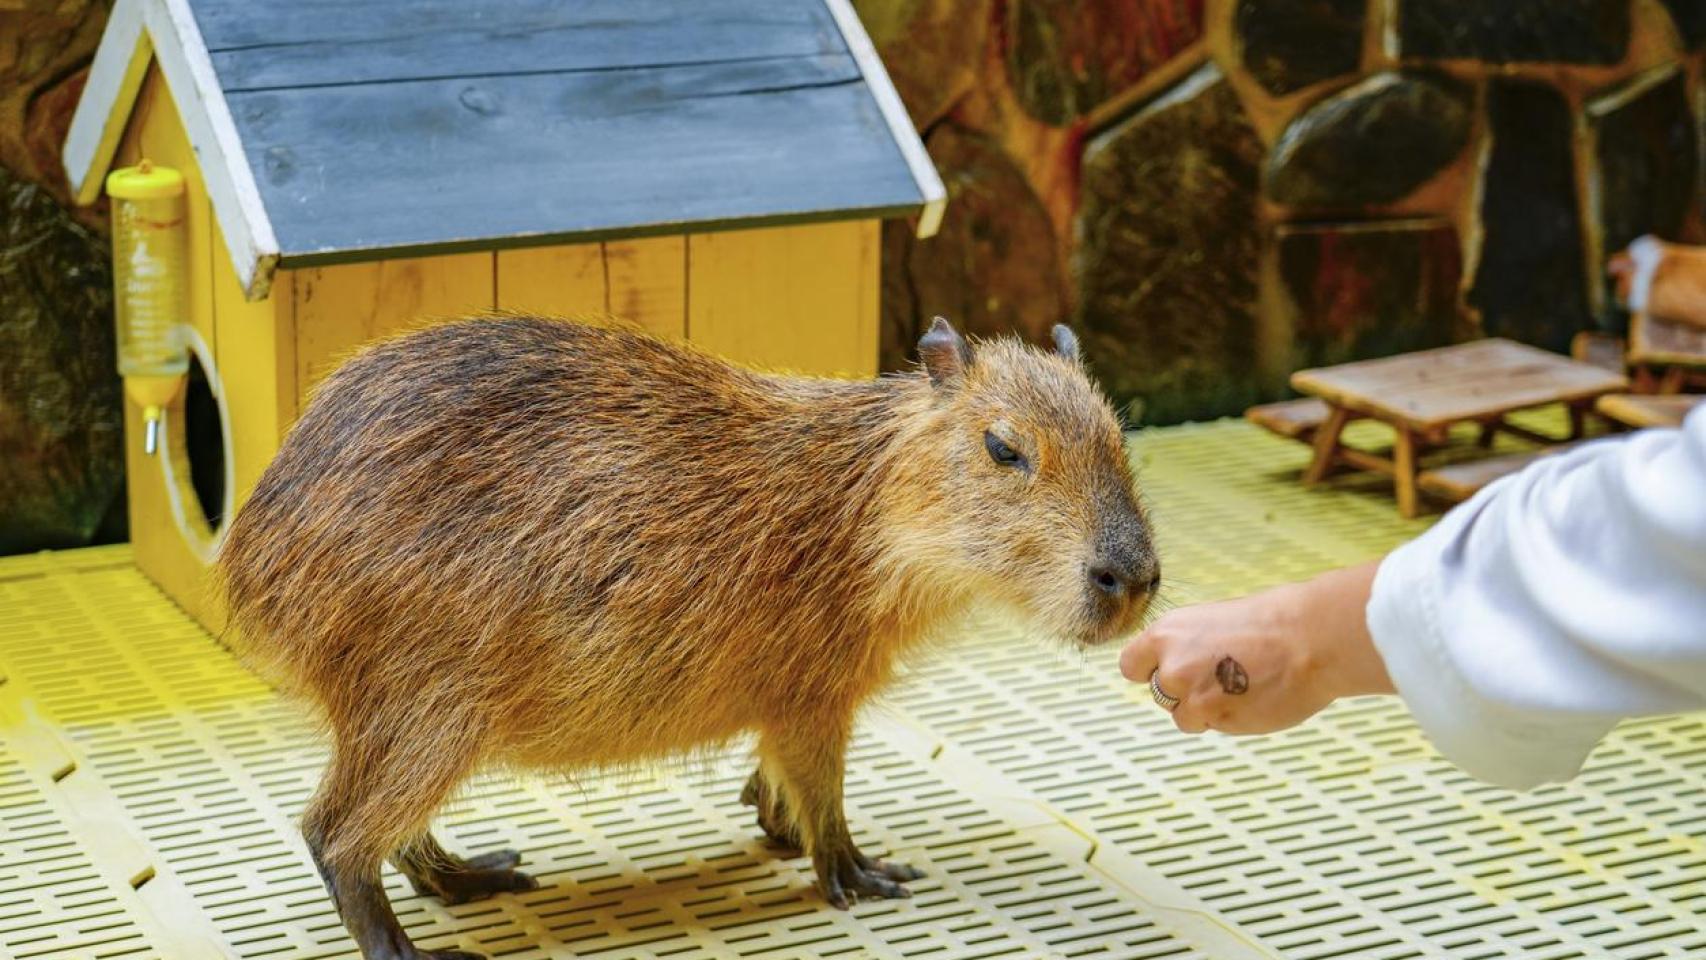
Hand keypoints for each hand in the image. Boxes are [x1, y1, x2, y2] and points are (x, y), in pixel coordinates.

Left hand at [1119, 561, 1393, 734]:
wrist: (1311, 639)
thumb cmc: (1270, 622)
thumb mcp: (1212, 621)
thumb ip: (1186, 646)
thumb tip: (1172, 666)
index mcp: (1167, 634)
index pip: (1131, 666)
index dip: (1151, 670)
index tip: (1171, 669)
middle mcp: (1173, 667)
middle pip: (1160, 693)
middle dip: (1183, 691)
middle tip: (1220, 676)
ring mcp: (1195, 698)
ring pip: (1185, 717)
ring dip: (1206, 709)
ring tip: (1242, 686)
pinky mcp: (1220, 721)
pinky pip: (1215, 727)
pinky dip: (1230, 719)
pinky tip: (1255, 698)